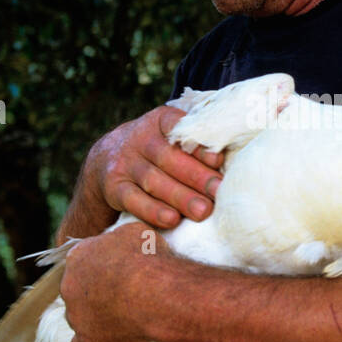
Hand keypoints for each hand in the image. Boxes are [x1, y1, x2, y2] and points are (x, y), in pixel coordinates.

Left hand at [61, 223, 167, 341]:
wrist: (159, 293)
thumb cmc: (150, 259)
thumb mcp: (135, 232)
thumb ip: (118, 238)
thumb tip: (119, 241)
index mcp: (78, 256)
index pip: (82, 261)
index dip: (100, 267)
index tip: (117, 271)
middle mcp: (69, 285)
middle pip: (77, 289)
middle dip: (94, 291)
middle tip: (121, 294)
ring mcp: (75, 315)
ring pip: (78, 316)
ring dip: (93, 316)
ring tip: (121, 316)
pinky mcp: (86, 341)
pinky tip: (107, 338)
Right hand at [87, 106, 223, 228]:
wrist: (104, 162)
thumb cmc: (156, 152)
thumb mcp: (170, 137)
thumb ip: (197, 142)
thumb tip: (236, 158)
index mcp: (159, 121)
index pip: (177, 127)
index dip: (197, 144)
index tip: (218, 159)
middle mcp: (138, 139)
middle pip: (168, 157)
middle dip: (196, 176)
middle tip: (218, 192)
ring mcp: (124, 163)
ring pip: (153, 180)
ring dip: (180, 196)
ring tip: (203, 211)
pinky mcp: (114, 187)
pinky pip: (133, 200)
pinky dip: (153, 211)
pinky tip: (172, 220)